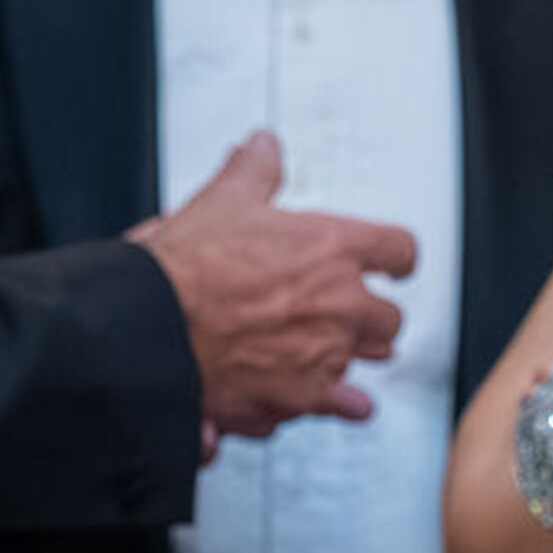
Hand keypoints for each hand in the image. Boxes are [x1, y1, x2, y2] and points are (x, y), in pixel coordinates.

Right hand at [131, 133, 417, 441]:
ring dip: (352, 354)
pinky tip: (344, 403)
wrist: (154, 329)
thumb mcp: (222, 201)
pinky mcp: (306, 397)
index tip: (390, 264)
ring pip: (367, 360)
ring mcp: (327, 354)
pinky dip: (339, 403)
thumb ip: (253, 172)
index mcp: (332, 247)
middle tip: (348, 312)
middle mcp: (342, 304)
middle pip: (389, 316)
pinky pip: (343, 405)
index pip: (398, 251)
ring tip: (333, 350)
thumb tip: (262, 148)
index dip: (394, 258)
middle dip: (370, 315)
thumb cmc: (185, 268)